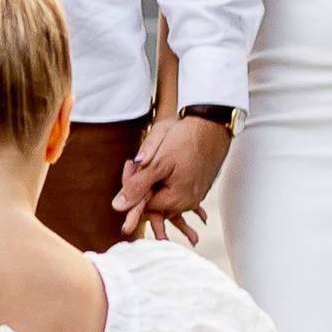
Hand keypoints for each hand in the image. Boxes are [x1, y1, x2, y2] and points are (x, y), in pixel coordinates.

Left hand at [114, 113, 232, 242]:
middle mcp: (187, 203)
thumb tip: (118, 207)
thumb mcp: (157, 162)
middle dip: (143, 182)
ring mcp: (195, 194)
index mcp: (176, 200)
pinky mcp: (198, 185)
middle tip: (142, 159)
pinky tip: (168, 159)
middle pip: (153, 200)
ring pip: (164, 192)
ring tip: (157, 155)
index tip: (130, 164)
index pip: (141, 205)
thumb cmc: (186, 139)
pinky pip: (176, 187)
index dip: (132, 186)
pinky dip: (167, 176)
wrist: (213, 124)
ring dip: (154, 178)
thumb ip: (137, 186)